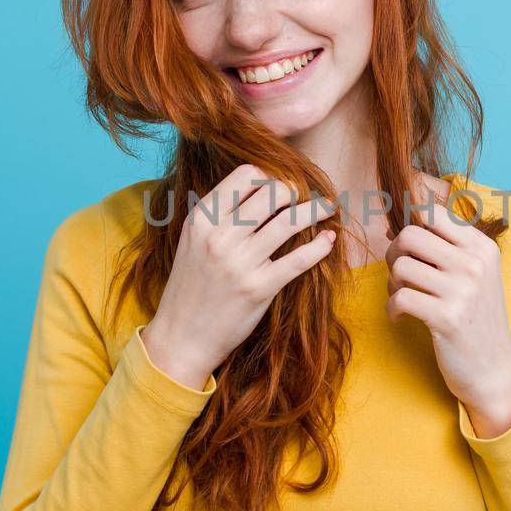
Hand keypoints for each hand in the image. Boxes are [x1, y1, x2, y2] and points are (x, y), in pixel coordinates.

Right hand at [142, 164, 336, 388]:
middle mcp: (219, 236)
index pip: (246, 174)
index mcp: (202, 219)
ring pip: (289, 222)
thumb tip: (260, 187)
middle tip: (306, 197)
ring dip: (316, 210)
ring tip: (327, 208)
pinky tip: (328, 240)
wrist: (181, 336)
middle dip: (297, 191)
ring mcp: (239, 263)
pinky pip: (298, 260)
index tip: (281, 187)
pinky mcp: (258, 289)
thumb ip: (219, 214)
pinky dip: (320, 247)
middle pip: (273, 192)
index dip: (270, 176)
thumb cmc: (191, 285)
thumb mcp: (192, 240)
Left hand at [385, 173, 510, 435]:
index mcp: (482, 247)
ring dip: (392, 283)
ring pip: (400, 266)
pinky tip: (400, 317)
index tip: (409, 249)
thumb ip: (450, 244)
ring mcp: (462, 290)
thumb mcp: (476, 273)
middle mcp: (475, 263)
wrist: (493, 368)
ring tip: (403, 297)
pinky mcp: (447, 318)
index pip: (433, 213)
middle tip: (399, 274)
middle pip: (410, 235)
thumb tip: (408, 211)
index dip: (410, 226)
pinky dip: (392, 308)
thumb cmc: (476, 317)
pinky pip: (399, 297)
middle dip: (394, 253)